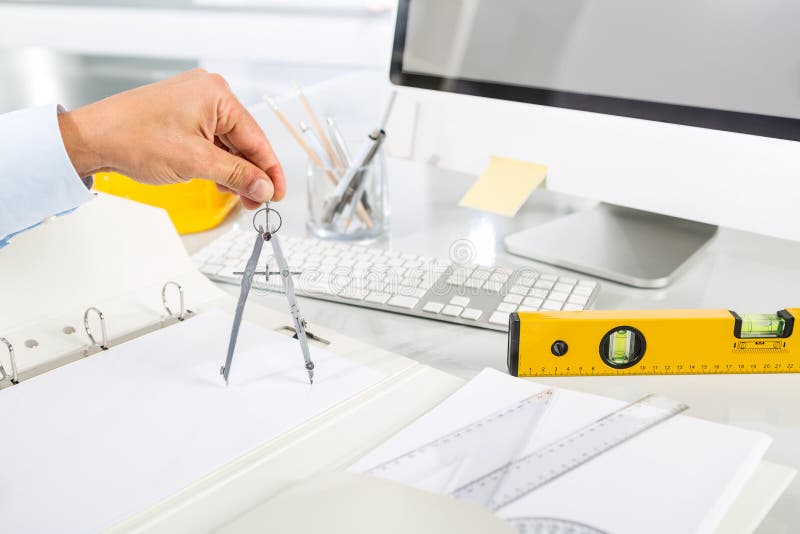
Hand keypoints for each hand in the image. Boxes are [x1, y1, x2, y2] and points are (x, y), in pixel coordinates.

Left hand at [57, 69, 284, 208]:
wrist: (92, 139)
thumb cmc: (134, 138)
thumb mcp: (196, 162)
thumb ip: (237, 175)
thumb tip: (263, 187)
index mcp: (217, 94)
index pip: (256, 138)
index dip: (270, 171)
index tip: (277, 194)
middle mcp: (209, 93)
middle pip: (244, 141)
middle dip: (251, 174)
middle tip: (257, 202)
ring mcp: (194, 103)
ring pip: (228, 144)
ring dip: (234, 172)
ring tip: (238, 197)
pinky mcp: (182, 115)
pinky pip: (212, 141)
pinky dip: (218, 163)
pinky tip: (221, 182)